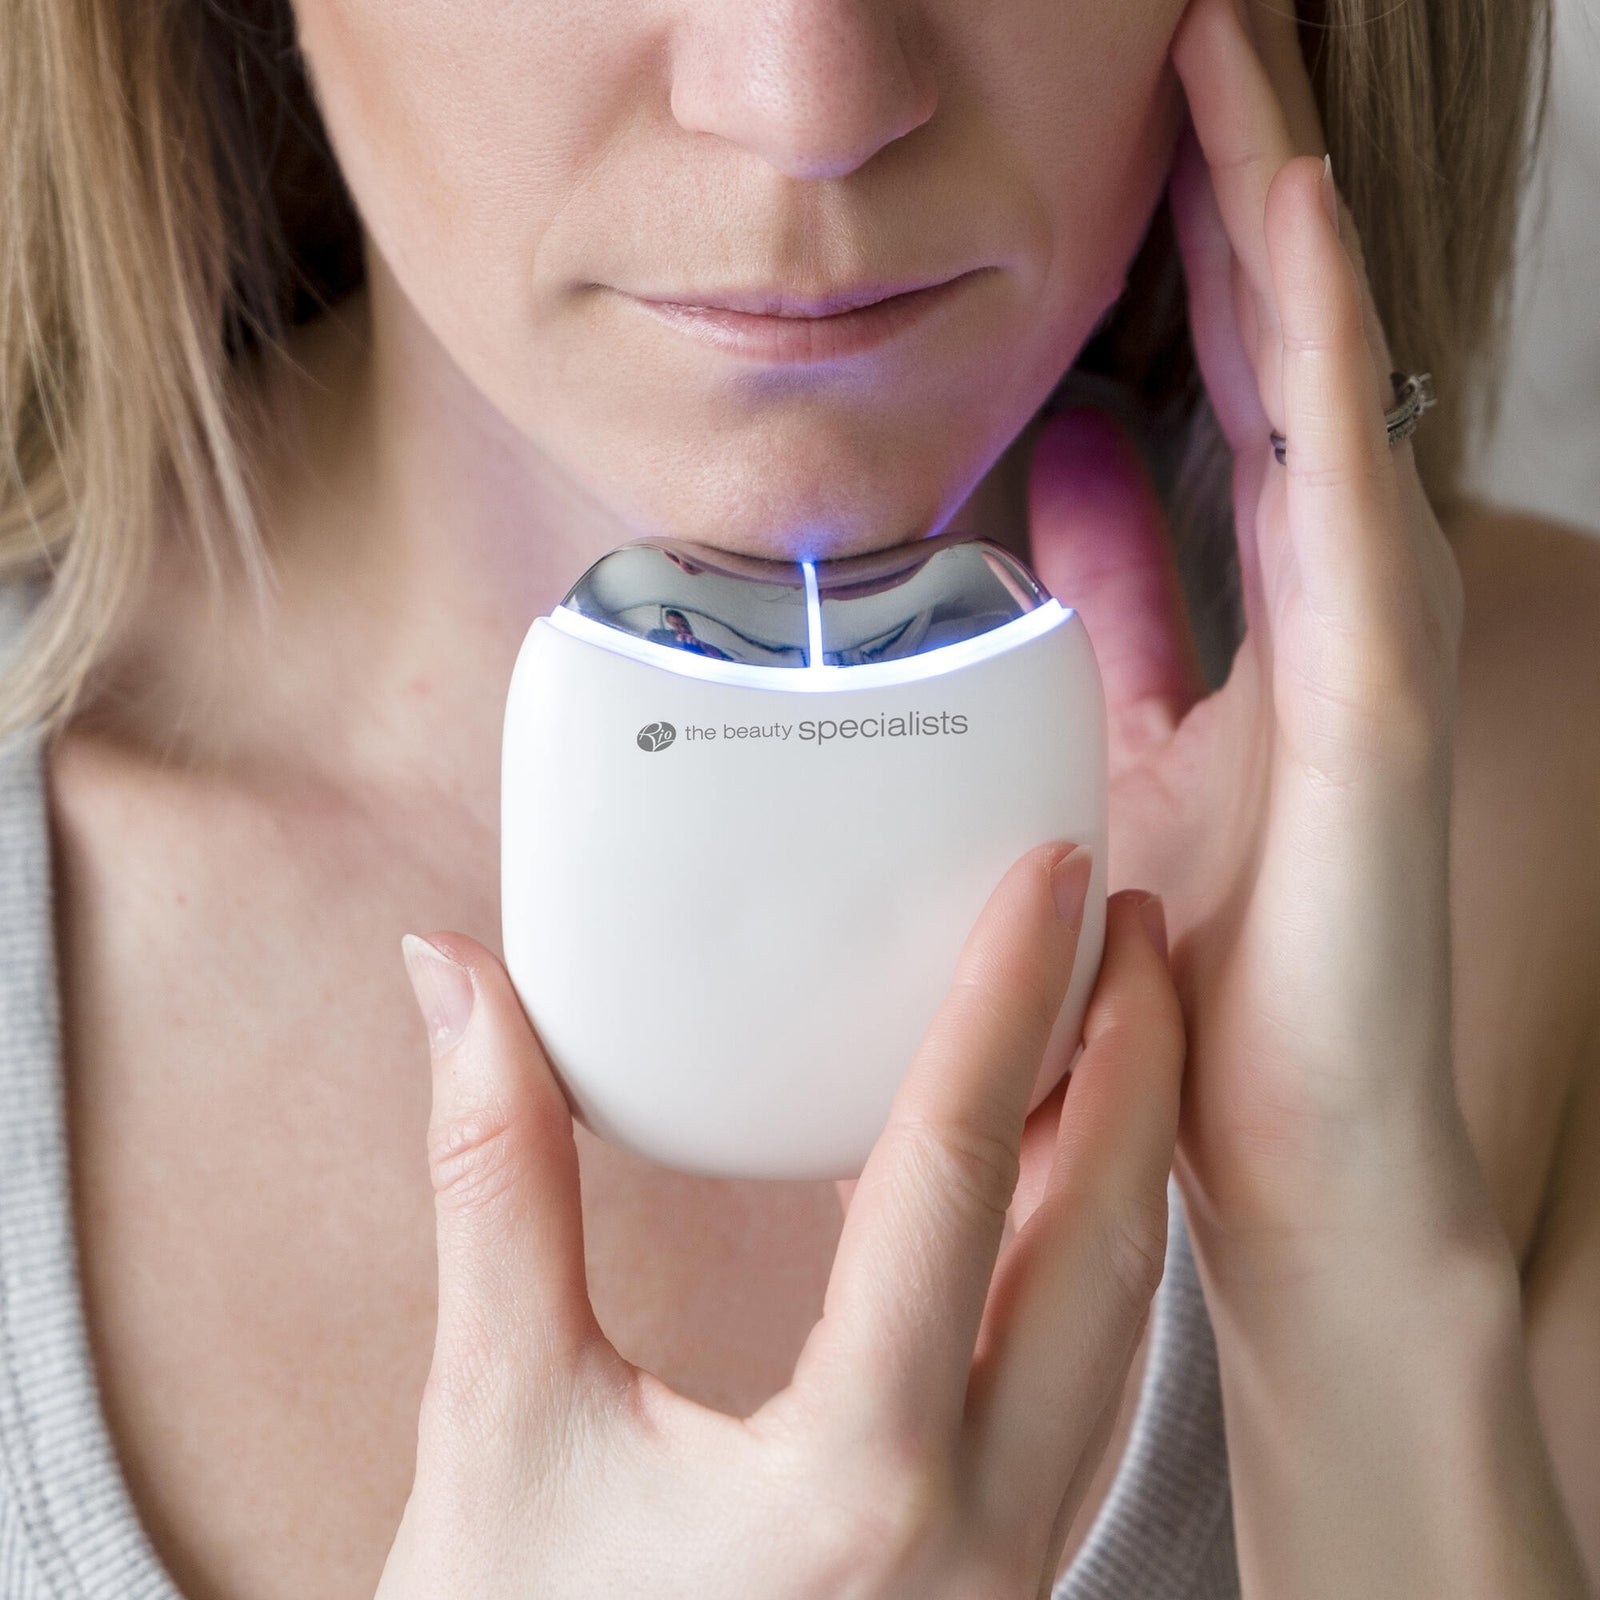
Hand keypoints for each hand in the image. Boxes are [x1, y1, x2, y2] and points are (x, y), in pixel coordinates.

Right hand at [379, 853, 1181, 1598]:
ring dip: (1123, 1152)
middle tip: (1125, 917)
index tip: (1049, 876)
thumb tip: (455, 988)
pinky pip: (1083, 1376)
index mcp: (855, 1478)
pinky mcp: (1003, 1570)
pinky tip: (1046, 1178)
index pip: (955, 1181)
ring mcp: (1015, 1562)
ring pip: (1117, 1315)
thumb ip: (493, 1186)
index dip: (1007, 1004)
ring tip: (1110, 1018)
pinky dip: (1083, 1247)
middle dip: (1129, 1060)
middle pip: (1099, 1242)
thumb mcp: (495, 1425)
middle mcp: (979, 1525)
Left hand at [1025, 0, 1497, 1278]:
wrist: (1279, 1141)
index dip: (1186, 248)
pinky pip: (1340, 485)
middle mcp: (1332, 602)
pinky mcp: (1373, 701)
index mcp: (1268, 612)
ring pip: (1328, 378)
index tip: (1130, 124)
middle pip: (1287, 348)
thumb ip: (1112, 610)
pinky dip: (1318, 347)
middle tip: (1193, 27)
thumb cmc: (1204, 963)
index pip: (1230, 385)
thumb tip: (1057, 473)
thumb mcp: (1126, 746)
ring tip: (1231, 58)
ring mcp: (1367, 639)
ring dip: (1278, 212)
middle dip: (1236, 182)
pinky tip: (1284, 220)